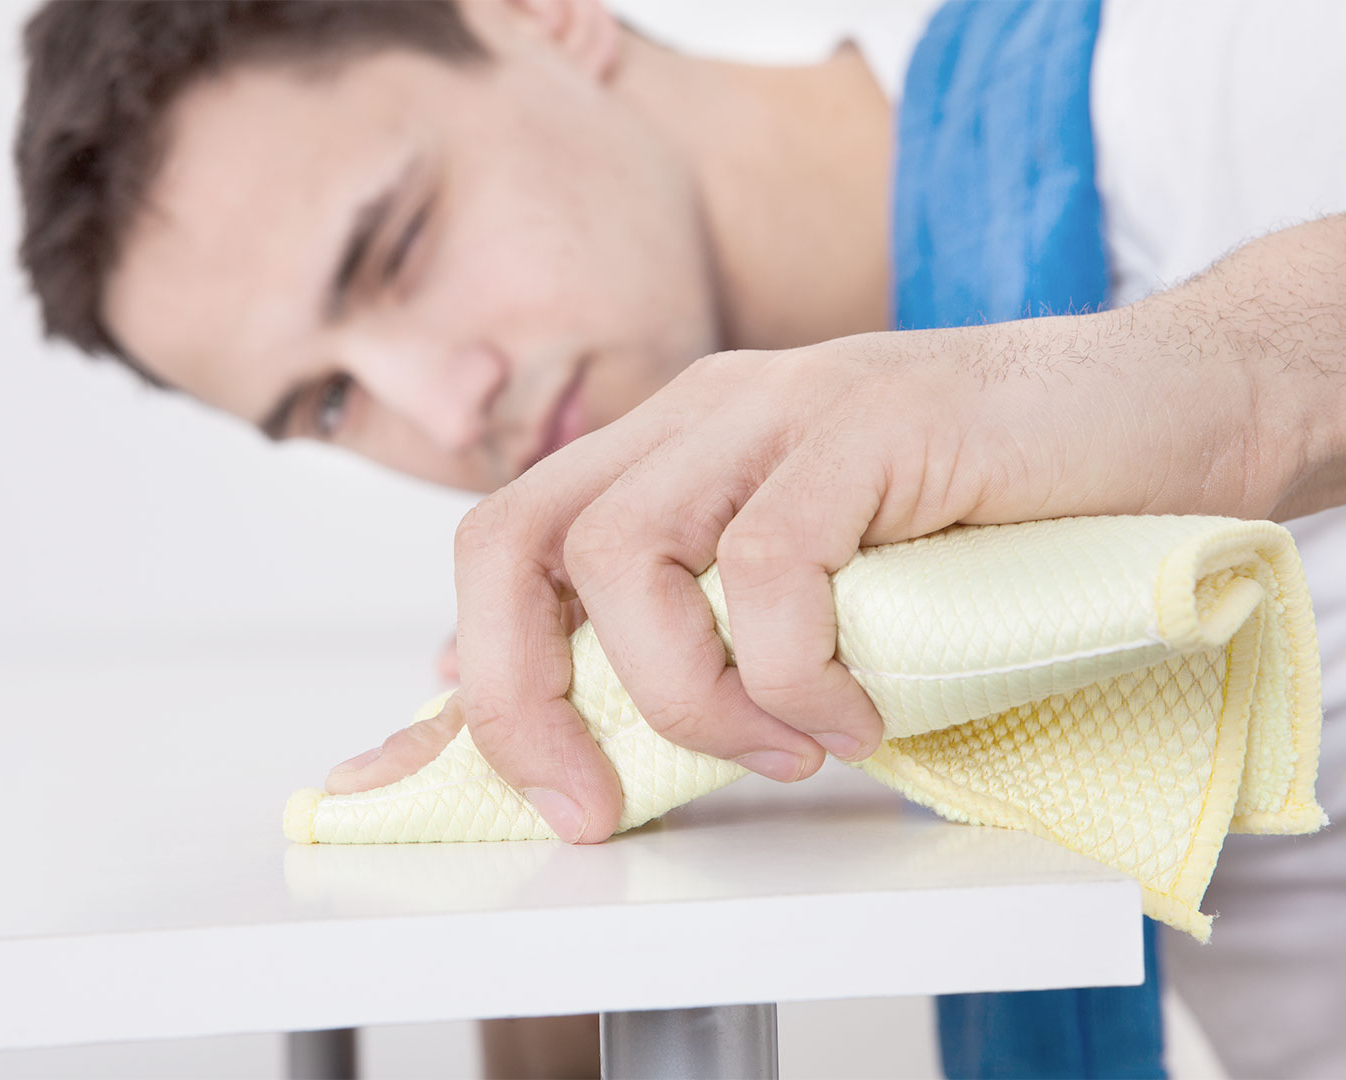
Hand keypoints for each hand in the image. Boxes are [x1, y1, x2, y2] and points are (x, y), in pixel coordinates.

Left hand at [326, 213, 1343, 839]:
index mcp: (670, 452)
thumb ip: (705, 633)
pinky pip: (770, 562)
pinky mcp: (871, 416)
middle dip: (517, 695)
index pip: (510, 548)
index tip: (431, 781)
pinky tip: (858, 710)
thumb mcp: (817, 592)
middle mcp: (700, 417)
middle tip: (588, 798)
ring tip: (782, 746)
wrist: (1158, 411)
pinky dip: (796, 669)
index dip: (460, 676)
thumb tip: (591, 718)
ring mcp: (781, 405)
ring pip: (629, 555)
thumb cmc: (988, 514)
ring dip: (686, 694)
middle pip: (514, 539)